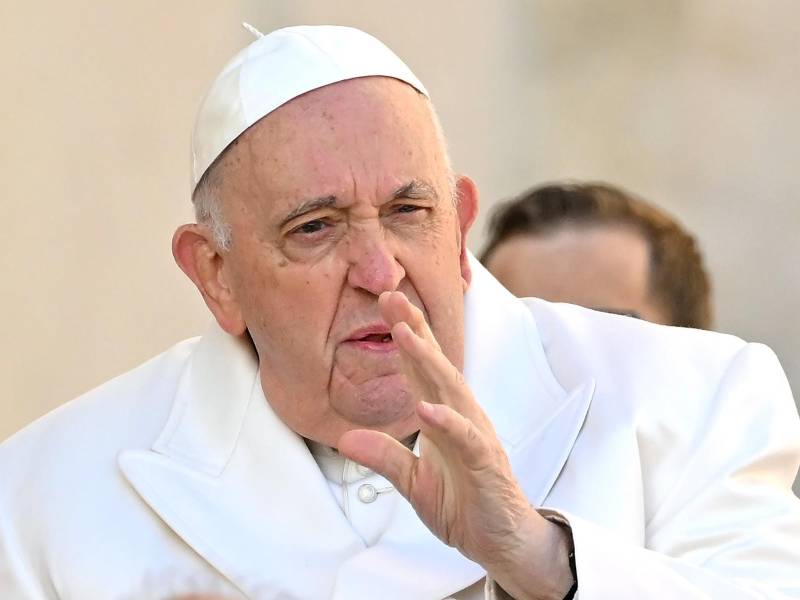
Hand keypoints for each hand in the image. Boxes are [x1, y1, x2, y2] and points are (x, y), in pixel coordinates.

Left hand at [337, 291, 573, 599]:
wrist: (500, 541)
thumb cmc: (463, 505)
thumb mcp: (413, 482)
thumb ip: (385, 457)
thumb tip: (345, 440)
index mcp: (444, 416)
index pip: (422, 369)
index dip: (405, 336)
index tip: (386, 303)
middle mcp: (461, 416)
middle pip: (436, 365)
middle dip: (415, 329)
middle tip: (392, 296)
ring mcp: (475, 436)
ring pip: (451, 390)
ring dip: (428, 361)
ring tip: (404, 335)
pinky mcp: (485, 462)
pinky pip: (465, 438)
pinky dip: (447, 421)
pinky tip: (426, 408)